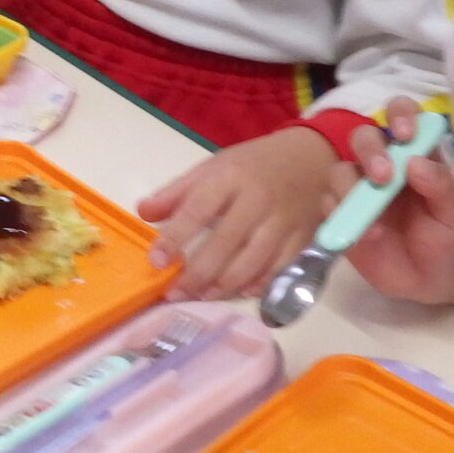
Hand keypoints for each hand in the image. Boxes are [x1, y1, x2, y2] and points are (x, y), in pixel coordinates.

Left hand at [138, 127, 338, 299]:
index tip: (156, 261)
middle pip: (225, 243)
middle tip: (175, 293)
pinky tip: (240, 292)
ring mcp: (283, 221)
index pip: (197, 210)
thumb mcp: (213, 167)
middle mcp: (257, 200)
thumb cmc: (253, 165)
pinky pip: (280, 268)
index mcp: (230, 177)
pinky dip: (259, 284)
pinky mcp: (303, 236)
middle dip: (197, 273)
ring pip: (252, 261)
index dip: (175, 238)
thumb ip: (178, 192)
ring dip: (224, 285)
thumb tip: (143, 213)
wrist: (310, 157)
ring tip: (202, 296)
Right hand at [340, 98, 453, 304]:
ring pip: (339, 170)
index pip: (401, 116)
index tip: (404, 134)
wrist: (432, 282)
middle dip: (370, 152)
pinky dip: (340, 217)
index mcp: (414, 154)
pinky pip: (327, 204)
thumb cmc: (448, 239)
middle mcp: (383, 164)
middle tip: (383, 178)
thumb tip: (415, 163)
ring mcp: (359, 190)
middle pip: (362, 137)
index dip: (399, 115)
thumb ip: (443, 186)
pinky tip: (364, 238)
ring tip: (376, 228)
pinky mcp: (341, 216)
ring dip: (351, 190)